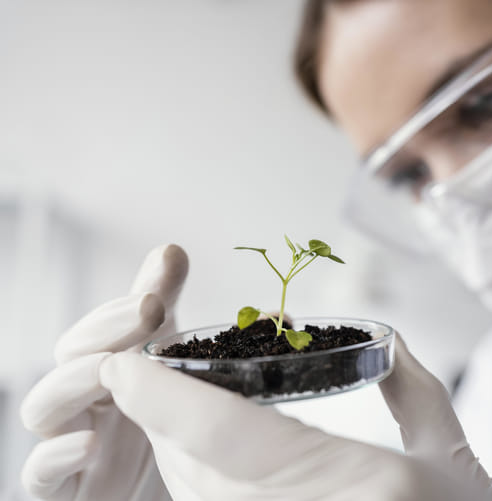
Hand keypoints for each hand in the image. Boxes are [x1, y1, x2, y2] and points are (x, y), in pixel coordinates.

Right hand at [19, 244, 188, 500]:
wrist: (165, 484)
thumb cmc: (149, 418)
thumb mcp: (160, 359)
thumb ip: (158, 305)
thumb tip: (170, 249)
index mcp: (99, 367)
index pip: (95, 331)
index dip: (120, 312)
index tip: (157, 296)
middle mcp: (77, 401)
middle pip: (69, 359)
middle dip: (103, 334)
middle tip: (148, 312)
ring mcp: (64, 444)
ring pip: (42, 409)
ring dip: (71, 384)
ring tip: (106, 369)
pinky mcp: (62, 489)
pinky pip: (38, 475)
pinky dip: (55, 457)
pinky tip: (87, 442)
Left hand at [98, 337, 491, 500]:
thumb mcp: (454, 459)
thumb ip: (414, 389)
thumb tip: (387, 341)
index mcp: (360, 485)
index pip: (228, 436)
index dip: (163, 398)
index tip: (125, 367)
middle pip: (195, 470)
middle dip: (163, 422)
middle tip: (155, 381)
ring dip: (175, 456)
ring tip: (178, 417)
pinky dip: (203, 489)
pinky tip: (215, 469)